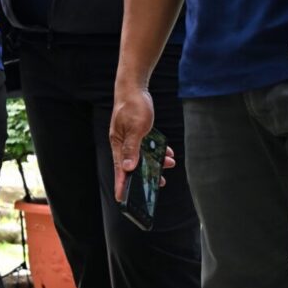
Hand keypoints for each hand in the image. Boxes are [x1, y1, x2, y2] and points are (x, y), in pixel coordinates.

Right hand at [109, 82, 157, 204]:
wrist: (133, 87)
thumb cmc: (133, 105)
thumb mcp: (136, 128)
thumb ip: (132, 149)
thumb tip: (127, 168)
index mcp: (118, 144)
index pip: (119, 170)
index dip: (121, 185)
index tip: (121, 200)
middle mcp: (122, 143)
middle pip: (132, 165)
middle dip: (145, 175)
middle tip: (158, 184)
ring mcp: (129, 138)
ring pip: (142, 156)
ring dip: (155, 162)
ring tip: (169, 164)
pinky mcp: (136, 132)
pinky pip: (146, 146)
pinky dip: (156, 150)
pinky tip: (166, 151)